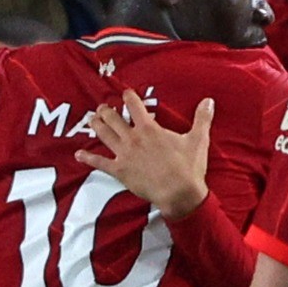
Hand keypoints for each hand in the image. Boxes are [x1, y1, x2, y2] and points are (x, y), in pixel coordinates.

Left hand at [75, 92, 212, 220]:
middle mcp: (133, 138)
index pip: (134, 106)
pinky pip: (99, 163)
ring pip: (104, 135)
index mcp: (149, 128)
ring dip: (96, 126)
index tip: (125, 93)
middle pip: (113, 119)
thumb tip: (209, 100)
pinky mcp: (119, 171)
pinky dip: (87, 158)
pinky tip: (78, 154)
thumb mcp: (198, 139)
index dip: (128, 97)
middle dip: (106, 111)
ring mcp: (123, 154)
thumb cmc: (188, 167)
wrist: (179, 193)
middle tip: (102, 107)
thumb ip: (202, 118)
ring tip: (91, 119)